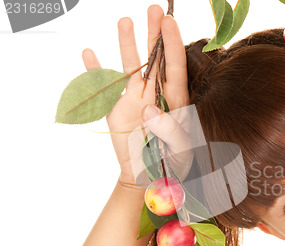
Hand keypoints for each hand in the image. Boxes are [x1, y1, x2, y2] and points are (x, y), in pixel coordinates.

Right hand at [82, 5, 191, 187]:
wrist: (150, 177)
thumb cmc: (173, 164)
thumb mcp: (180, 151)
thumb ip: (171, 131)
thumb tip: (150, 110)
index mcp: (176, 101)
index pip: (175, 68)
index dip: (172, 45)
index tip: (170, 22)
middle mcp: (156, 94)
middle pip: (155, 60)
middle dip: (155, 34)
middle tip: (155, 9)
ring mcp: (136, 99)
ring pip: (131, 67)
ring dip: (127, 45)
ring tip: (125, 20)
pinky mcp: (118, 109)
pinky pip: (105, 88)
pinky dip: (97, 72)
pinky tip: (90, 54)